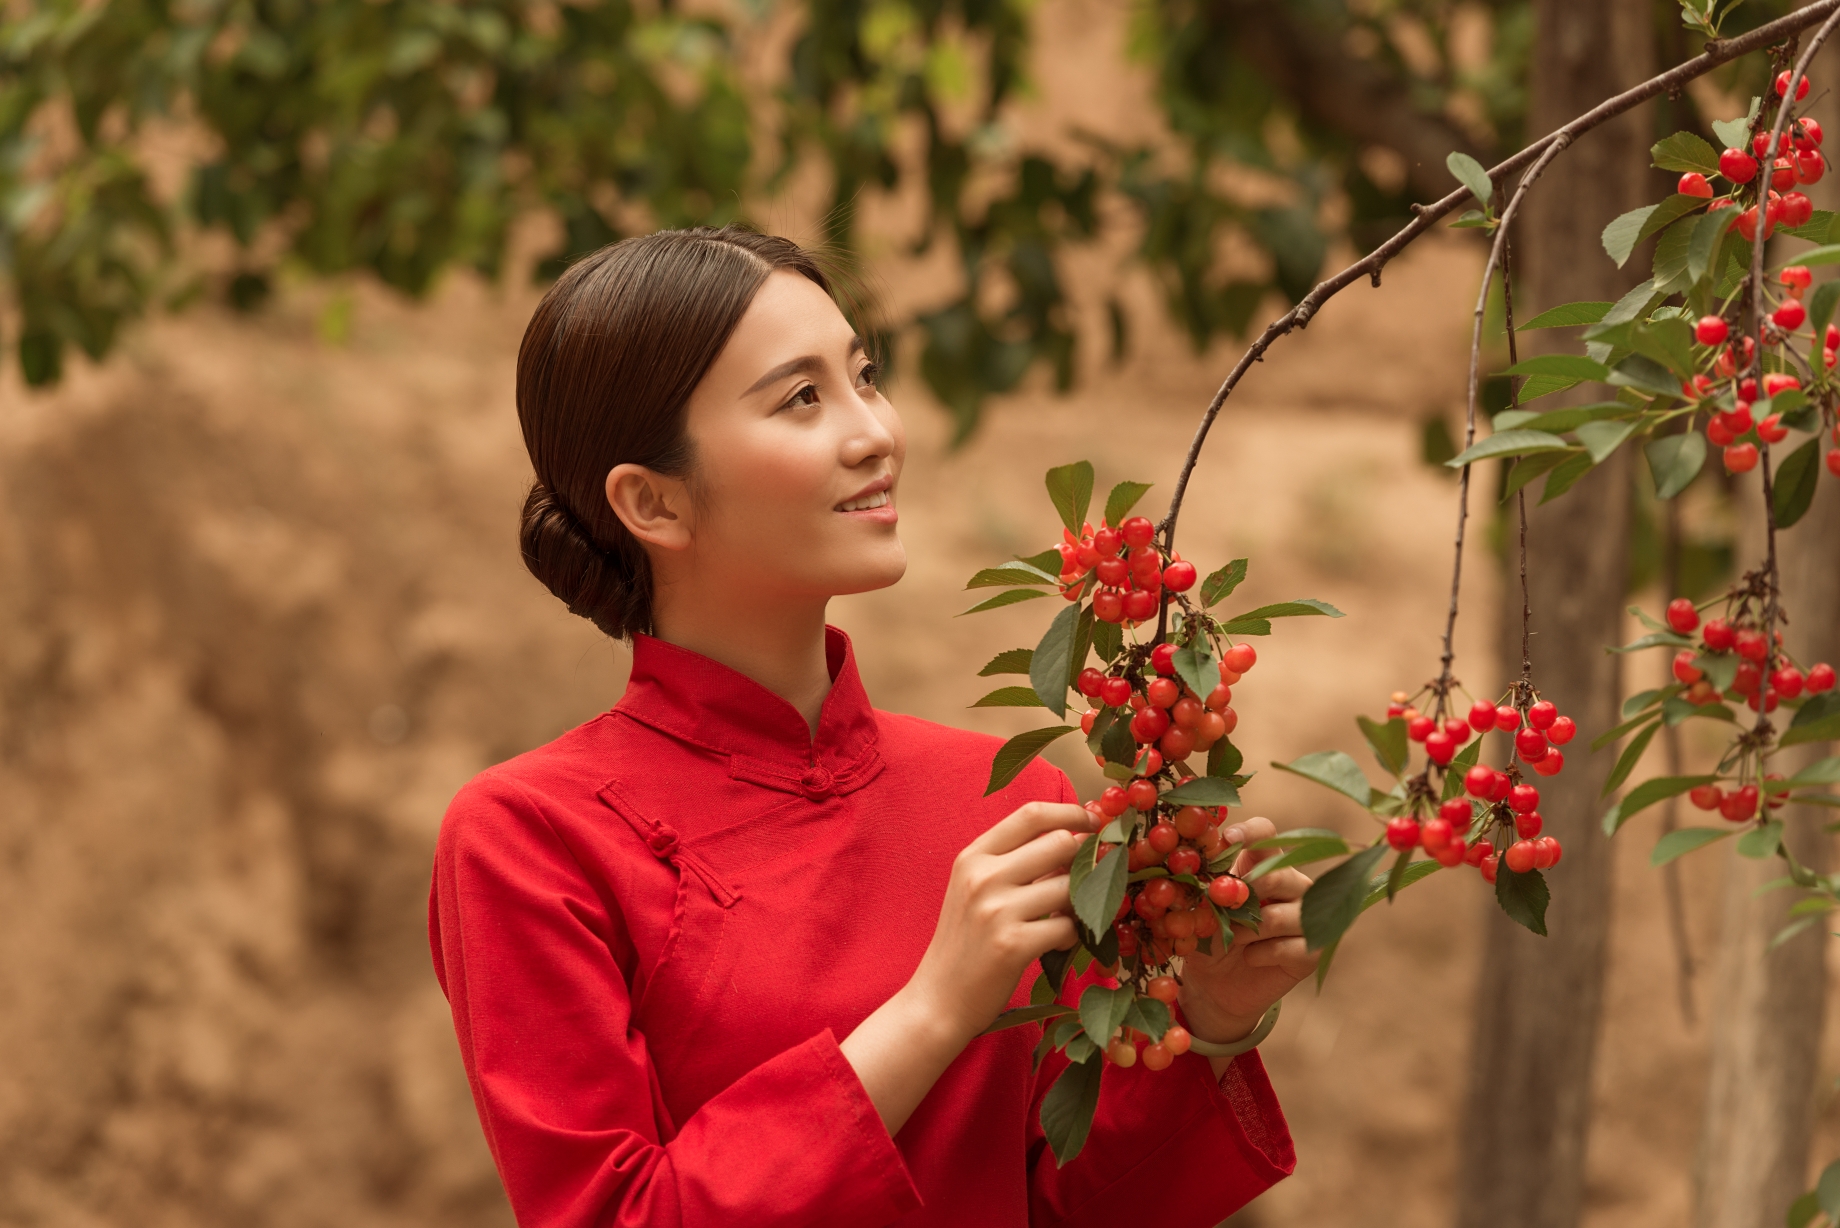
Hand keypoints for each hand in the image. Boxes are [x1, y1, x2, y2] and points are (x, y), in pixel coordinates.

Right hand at [906, 802, 1093, 1044]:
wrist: (937, 1000)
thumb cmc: (963, 943)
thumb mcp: (975, 891)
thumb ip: (1014, 864)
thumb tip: (1073, 841)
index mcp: (973, 856)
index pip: (1032, 814)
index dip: (1071, 813)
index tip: (1092, 824)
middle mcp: (983, 876)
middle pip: (1060, 843)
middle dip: (1085, 860)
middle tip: (1090, 878)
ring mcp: (997, 910)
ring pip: (1070, 887)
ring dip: (1080, 904)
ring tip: (1067, 919)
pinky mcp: (1013, 945)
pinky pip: (1068, 928)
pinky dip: (1072, 937)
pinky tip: (1056, 945)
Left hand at [1178, 816, 1319, 1044]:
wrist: (1213, 984)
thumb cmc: (1207, 934)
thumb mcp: (1199, 906)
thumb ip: (1204, 881)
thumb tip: (1198, 858)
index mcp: (1263, 863)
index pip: (1266, 833)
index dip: (1250, 832)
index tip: (1228, 838)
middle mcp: (1292, 884)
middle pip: (1279, 873)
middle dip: (1246, 891)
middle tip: (1225, 907)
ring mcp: (1306, 917)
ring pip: (1282, 915)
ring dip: (1247, 930)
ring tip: (1232, 938)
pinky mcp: (1311, 952)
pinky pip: (1290, 948)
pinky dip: (1261, 954)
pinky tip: (1250, 958)